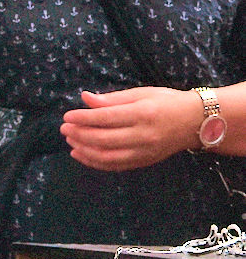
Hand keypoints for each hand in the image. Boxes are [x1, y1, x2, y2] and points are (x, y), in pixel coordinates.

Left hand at [60, 87, 202, 170]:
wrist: (195, 122)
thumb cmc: (166, 102)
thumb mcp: (141, 93)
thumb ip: (113, 99)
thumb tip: (85, 98)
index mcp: (142, 114)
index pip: (106, 118)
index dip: (83, 118)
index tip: (67, 116)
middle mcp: (143, 135)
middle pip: (103, 139)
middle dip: (79, 134)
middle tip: (64, 129)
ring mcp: (144, 152)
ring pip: (107, 156)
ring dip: (84, 150)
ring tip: (70, 141)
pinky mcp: (144, 162)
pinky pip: (115, 166)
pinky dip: (95, 162)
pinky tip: (81, 154)